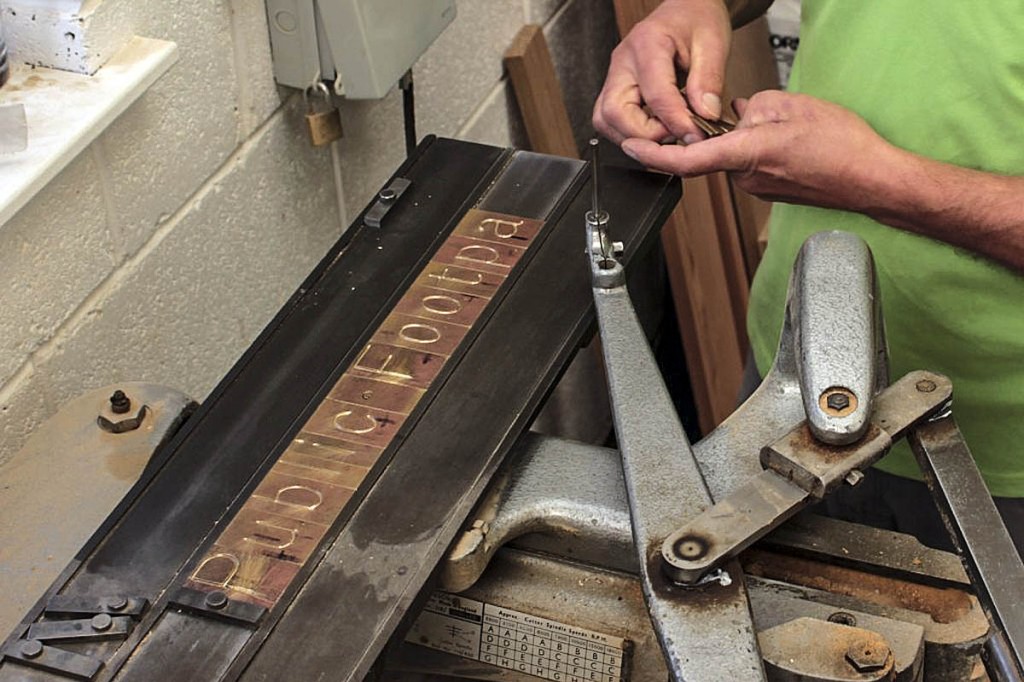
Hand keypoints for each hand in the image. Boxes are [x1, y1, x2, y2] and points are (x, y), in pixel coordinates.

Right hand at [593, 0, 731, 144]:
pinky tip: (656, 128)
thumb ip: (709, 80)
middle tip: (677, 135)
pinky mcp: (615, 89)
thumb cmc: (696, 20)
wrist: (686, 10)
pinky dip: (631, 132)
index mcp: (647, 43)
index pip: (655, 95)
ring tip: (667, 133)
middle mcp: (622, 62)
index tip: (695, 134)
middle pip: (614, 113)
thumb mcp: (713, 44)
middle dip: (646, 134)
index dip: (675, 121)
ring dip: (635, 137)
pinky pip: (610, 120)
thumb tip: (705, 115)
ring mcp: (614, 77)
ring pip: (605, 121)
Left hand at [620, 91, 898, 212]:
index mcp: (747, 155)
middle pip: (715, 149)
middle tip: (767, 115)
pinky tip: (792, 142)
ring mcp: (757, 189)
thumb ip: (753, 105)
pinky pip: (751, 165)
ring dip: (750, 138)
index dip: (653, 155)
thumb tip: (738, 113)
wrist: (871, 179)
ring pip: (735, 155)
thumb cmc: (842, 147)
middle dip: (729, 128)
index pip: (686, 159)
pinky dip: (761, 149)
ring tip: (791, 130)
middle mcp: (746, 179)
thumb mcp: (792, 105)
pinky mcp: (767, 192)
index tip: (631, 148)